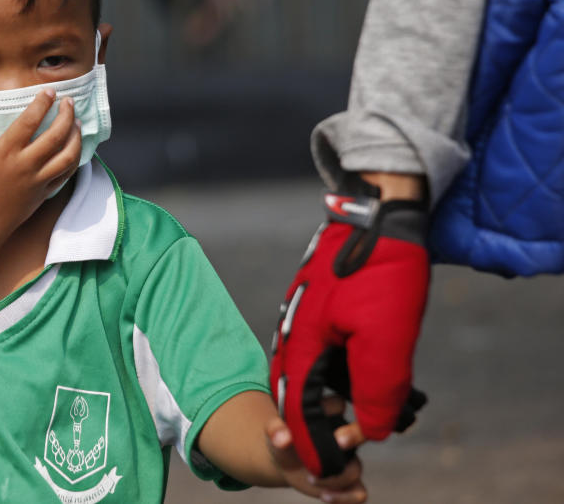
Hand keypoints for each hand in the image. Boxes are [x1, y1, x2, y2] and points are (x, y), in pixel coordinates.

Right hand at [0, 89, 81, 240]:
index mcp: (6, 153)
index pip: (30, 121)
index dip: (42, 103)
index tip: (50, 91)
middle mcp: (26, 165)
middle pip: (56, 135)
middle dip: (66, 115)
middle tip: (68, 102)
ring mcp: (38, 180)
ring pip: (67, 154)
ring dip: (76, 136)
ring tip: (76, 122)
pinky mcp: (44, 192)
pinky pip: (66, 173)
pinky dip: (74, 158)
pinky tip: (74, 148)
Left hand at [266, 416, 366, 502]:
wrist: (285, 461)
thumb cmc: (284, 440)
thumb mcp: (275, 432)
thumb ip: (276, 430)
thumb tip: (282, 438)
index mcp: (328, 415)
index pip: (337, 404)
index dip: (331, 408)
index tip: (317, 416)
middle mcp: (344, 436)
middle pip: (359, 435)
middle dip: (353, 437)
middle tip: (337, 443)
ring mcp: (349, 461)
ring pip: (355, 469)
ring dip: (332, 478)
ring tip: (310, 478)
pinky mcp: (348, 483)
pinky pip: (359, 493)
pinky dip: (344, 498)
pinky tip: (324, 496)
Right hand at [270, 179, 429, 476]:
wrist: (379, 212)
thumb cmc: (380, 271)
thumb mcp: (386, 338)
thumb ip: (377, 389)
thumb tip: (374, 429)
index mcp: (300, 345)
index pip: (296, 411)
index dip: (314, 446)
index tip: (332, 470)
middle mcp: (294, 334)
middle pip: (299, 394)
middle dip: (321, 426)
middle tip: (349, 447)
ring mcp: (307, 318)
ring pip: (313, 373)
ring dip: (334, 400)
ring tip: (364, 417)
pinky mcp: (322, 307)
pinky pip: (326, 352)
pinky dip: (342, 374)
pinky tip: (364, 378)